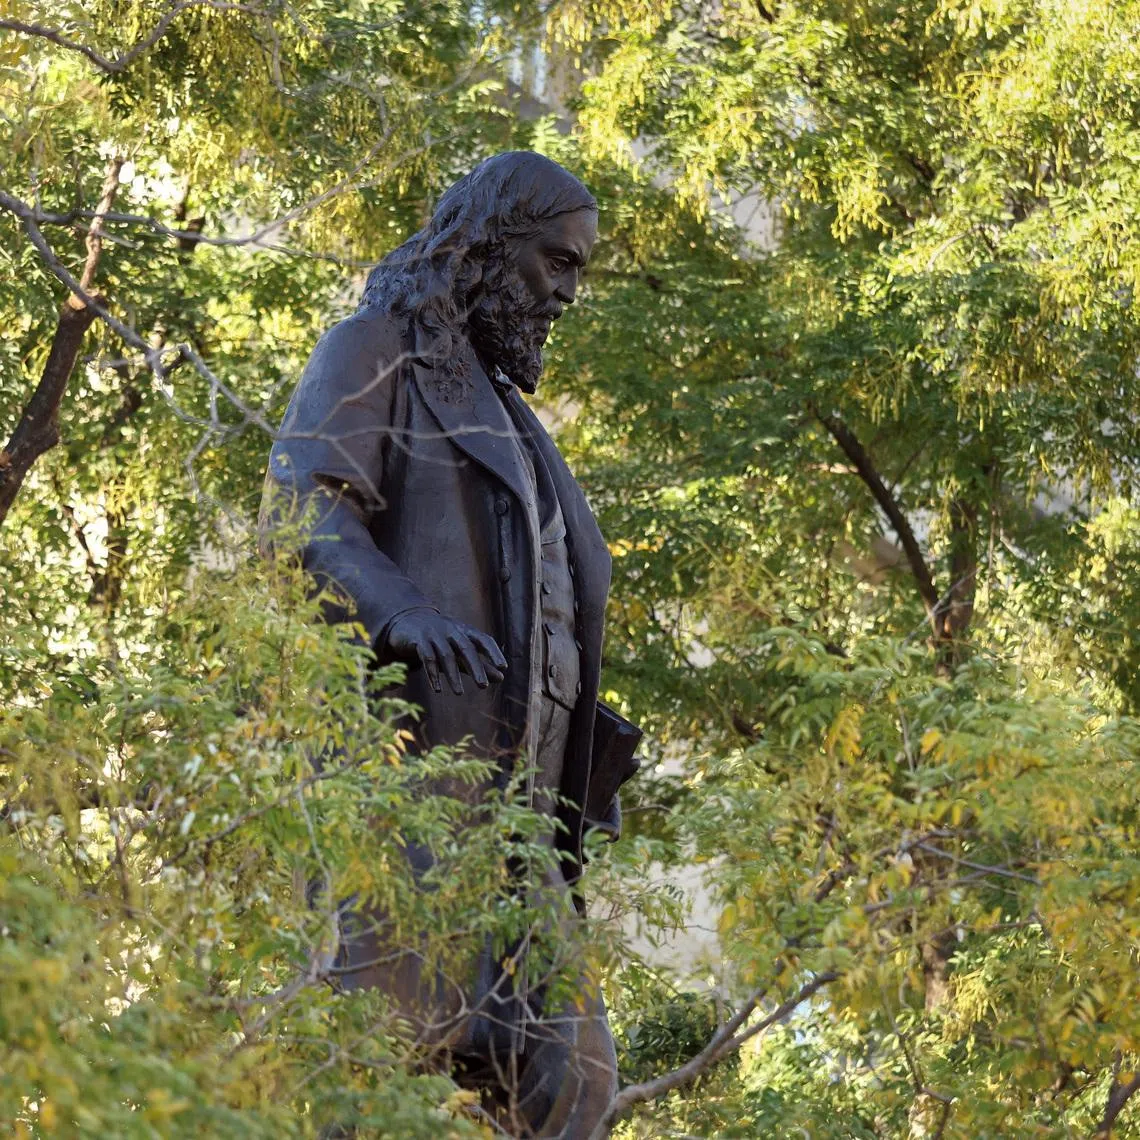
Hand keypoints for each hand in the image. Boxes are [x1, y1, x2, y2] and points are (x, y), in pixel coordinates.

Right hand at [387, 610, 506, 694]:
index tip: (503, 667)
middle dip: (475, 667)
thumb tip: (502, 678)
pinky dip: (433, 674)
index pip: (483, 639)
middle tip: (483, 685)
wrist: (409, 622)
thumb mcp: (462, 649)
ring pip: (446, 655)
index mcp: (465, 630)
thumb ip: (480, 663)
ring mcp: (434, 633)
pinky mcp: (418, 640)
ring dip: (453, 675)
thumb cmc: (442, 639)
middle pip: (466, 648)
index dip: (493, 652)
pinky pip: (427, 657)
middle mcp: (451, 630)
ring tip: (460, 693)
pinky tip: (437, 689)